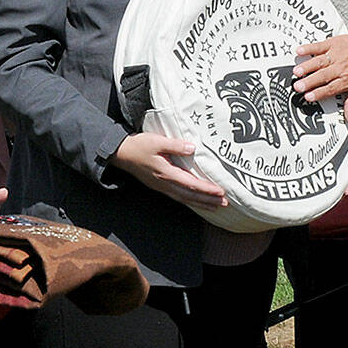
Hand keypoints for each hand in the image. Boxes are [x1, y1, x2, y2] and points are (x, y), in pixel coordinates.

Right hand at [110, 133, 227, 209]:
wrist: (121, 154)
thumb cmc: (139, 146)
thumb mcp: (157, 141)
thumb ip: (175, 145)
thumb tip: (193, 148)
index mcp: (166, 173)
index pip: (191, 184)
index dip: (206, 189)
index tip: (220, 191)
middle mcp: (165, 184)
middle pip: (190, 196)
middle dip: (208, 200)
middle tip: (225, 203)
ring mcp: (162, 187)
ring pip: (185, 198)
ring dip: (201, 203)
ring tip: (216, 206)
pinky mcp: (160, 186)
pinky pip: (178, 197)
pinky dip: (190, 201)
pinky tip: (196, 202)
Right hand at [293, 25, 347, 123]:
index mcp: (347, 80)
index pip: (331, 88)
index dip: (319, 93)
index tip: (308, 97)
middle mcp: (341, 68)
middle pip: (323, 76)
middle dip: (310, 81)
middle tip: (298, 86)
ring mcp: (336, 55)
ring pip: (319, 62)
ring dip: (307, 66)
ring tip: (297, 71)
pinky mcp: (332, 44)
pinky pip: (319, 46)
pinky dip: (309, 48)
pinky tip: (300, 51)